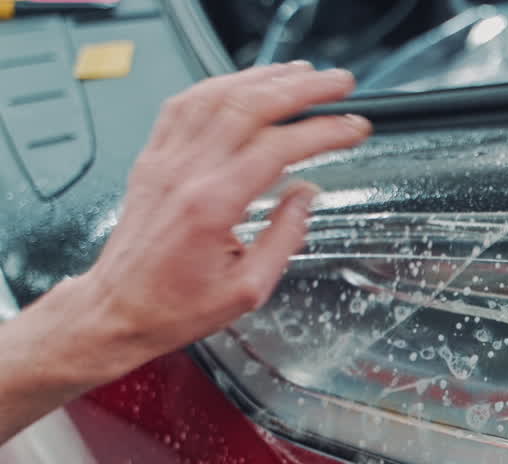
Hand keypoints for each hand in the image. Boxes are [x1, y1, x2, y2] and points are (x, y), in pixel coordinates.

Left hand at [66, 62, 370, 382]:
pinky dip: (219, 86)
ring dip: (264, 78)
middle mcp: (186, 173)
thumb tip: (306, 195)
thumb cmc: (176, 306)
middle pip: (250, 107)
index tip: (353, 127)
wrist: (118, 309)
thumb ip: (284, 238)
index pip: (278, 148)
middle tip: (338, 84)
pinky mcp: (152, 159)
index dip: (323, 132)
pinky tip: (243, 83)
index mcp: (213, 206)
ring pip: (217, 96)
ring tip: (301, 74)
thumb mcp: (248, 288)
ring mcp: (164, 161)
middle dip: (302, 89)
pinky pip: (184, 105)